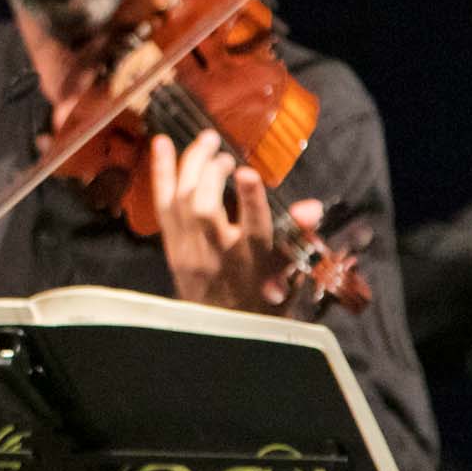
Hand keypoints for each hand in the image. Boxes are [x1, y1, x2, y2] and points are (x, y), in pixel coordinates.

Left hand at [149, 130, 319, 312]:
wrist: (223, 329)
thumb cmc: (261, 297)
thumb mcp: (288, 270)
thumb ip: (297, 236)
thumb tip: (311, 208)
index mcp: (253, 261)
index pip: (253, 229)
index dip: (249, 200)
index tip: (247, 173)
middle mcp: (217, 255)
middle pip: (205, 210)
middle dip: (211, 173)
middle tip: (223, 152)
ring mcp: (190, 250)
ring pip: (181, 203)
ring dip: (190, 165)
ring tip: (206, 141)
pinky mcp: (172, 247)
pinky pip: (163, 205)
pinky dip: (161, 173)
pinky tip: (160, 143)